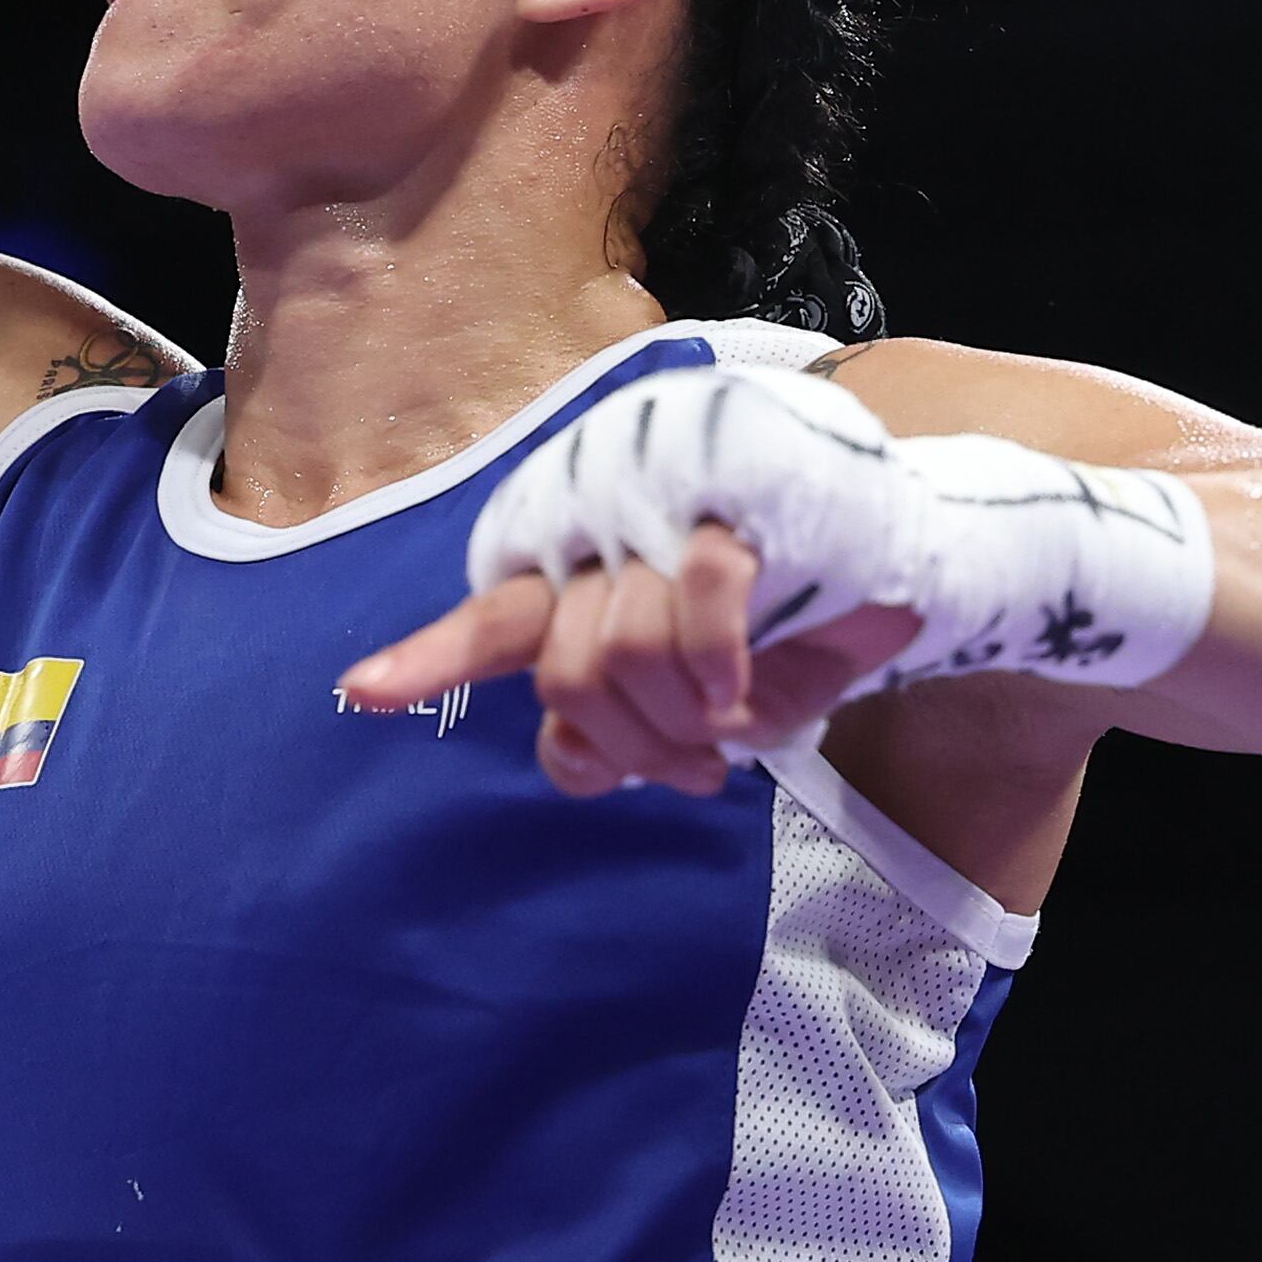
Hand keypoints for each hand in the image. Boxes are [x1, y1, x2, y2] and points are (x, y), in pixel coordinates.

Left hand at [340, 528, 923, 797]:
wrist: (900, 554)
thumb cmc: (789, 631)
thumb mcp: (699, 710)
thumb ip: (617, 738)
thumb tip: (574, 762)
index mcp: (583, 578)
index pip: (495, 623)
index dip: (428, 659)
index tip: (360, 691)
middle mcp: (605, 535)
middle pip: (568, 674)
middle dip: (634, 744)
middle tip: (696, 764)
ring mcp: (661, 508)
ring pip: (625, 650)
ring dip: (686, 716)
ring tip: (730, 721)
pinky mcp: (731, 498)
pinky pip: (695, 601)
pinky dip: (718, 665)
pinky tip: (742, 689)